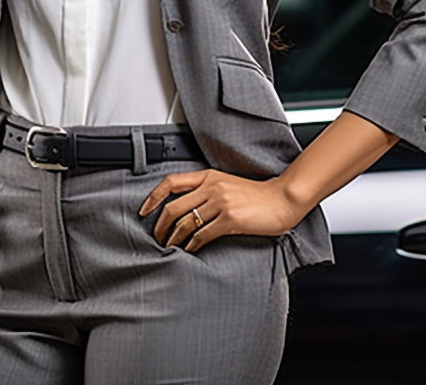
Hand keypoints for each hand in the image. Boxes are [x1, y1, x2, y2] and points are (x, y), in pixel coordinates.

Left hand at [139, 169, 301, 252]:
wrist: (280, 199)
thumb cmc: (255, 195)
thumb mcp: (227, 184)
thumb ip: (206, 191)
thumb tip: (184, 208)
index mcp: (208, 176)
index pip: (171, 182)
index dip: (153, 197)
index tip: (144, 211)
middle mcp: (211, 187)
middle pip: (173, 206)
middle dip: (160, 226)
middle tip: (157, 238)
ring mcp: (220, 202)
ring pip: (185, 223)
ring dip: (174, 239)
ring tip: (170, 247)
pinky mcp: (230, 219)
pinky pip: (202, 235)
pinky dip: (192, 245)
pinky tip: (189, 250)